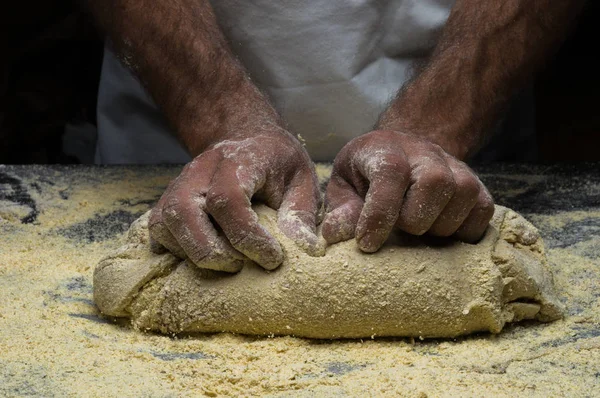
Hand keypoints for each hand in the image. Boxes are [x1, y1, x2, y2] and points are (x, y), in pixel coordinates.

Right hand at [149, 126, 321, 271]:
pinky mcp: (168, 202)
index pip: (228, 199)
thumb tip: (305, 249)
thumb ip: (301, 213)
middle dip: (211, 251)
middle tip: (241, 267)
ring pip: (164, 223)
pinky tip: (204, 260)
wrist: (246, 139)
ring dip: (191, 254)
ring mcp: (179, 185)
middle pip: (184, 212)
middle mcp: (200, 170)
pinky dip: (175, 251)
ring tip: (226, 265)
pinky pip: (157, 230)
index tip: (272, 258)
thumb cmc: (277, 163)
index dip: (247, 236)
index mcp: (238, 160)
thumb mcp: (301, 179)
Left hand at [322, 130, 493, 251]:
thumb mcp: (342, 186)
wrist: (402, 156)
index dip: (380, 212)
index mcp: (385, 148)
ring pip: (462, 198)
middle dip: (413, 220)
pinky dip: (463, 232)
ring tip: (417, 230)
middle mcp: (425, 152)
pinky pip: (482, 213)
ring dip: (438, 227)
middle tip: (398, 230)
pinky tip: (439, 232)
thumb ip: (340, 209)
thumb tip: (335, 235)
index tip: (367, 243)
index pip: (391, 173)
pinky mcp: (478, 187)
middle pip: (434, 183)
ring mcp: (457, 167)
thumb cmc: (366, 176)